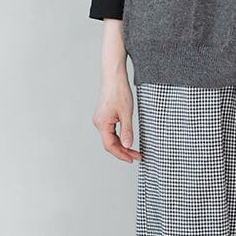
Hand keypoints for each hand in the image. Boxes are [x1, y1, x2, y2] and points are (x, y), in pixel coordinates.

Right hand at [93, 21, 142, 162]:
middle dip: (123, 151)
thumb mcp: (126, 113)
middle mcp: (98, 122)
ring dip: (122, 145)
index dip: (121, 154)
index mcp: (102, 123)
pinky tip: (127, 139)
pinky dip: (119, 137)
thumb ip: (127, 131)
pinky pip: (110, 131)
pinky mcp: (104, 115)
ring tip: (134, 150)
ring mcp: (100, 119)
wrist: (114, 76)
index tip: (132, 159)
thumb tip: (127, 146)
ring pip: (110, 138)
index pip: (110, 146)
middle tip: (137, 156)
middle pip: (110, 143)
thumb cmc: (119, 91)